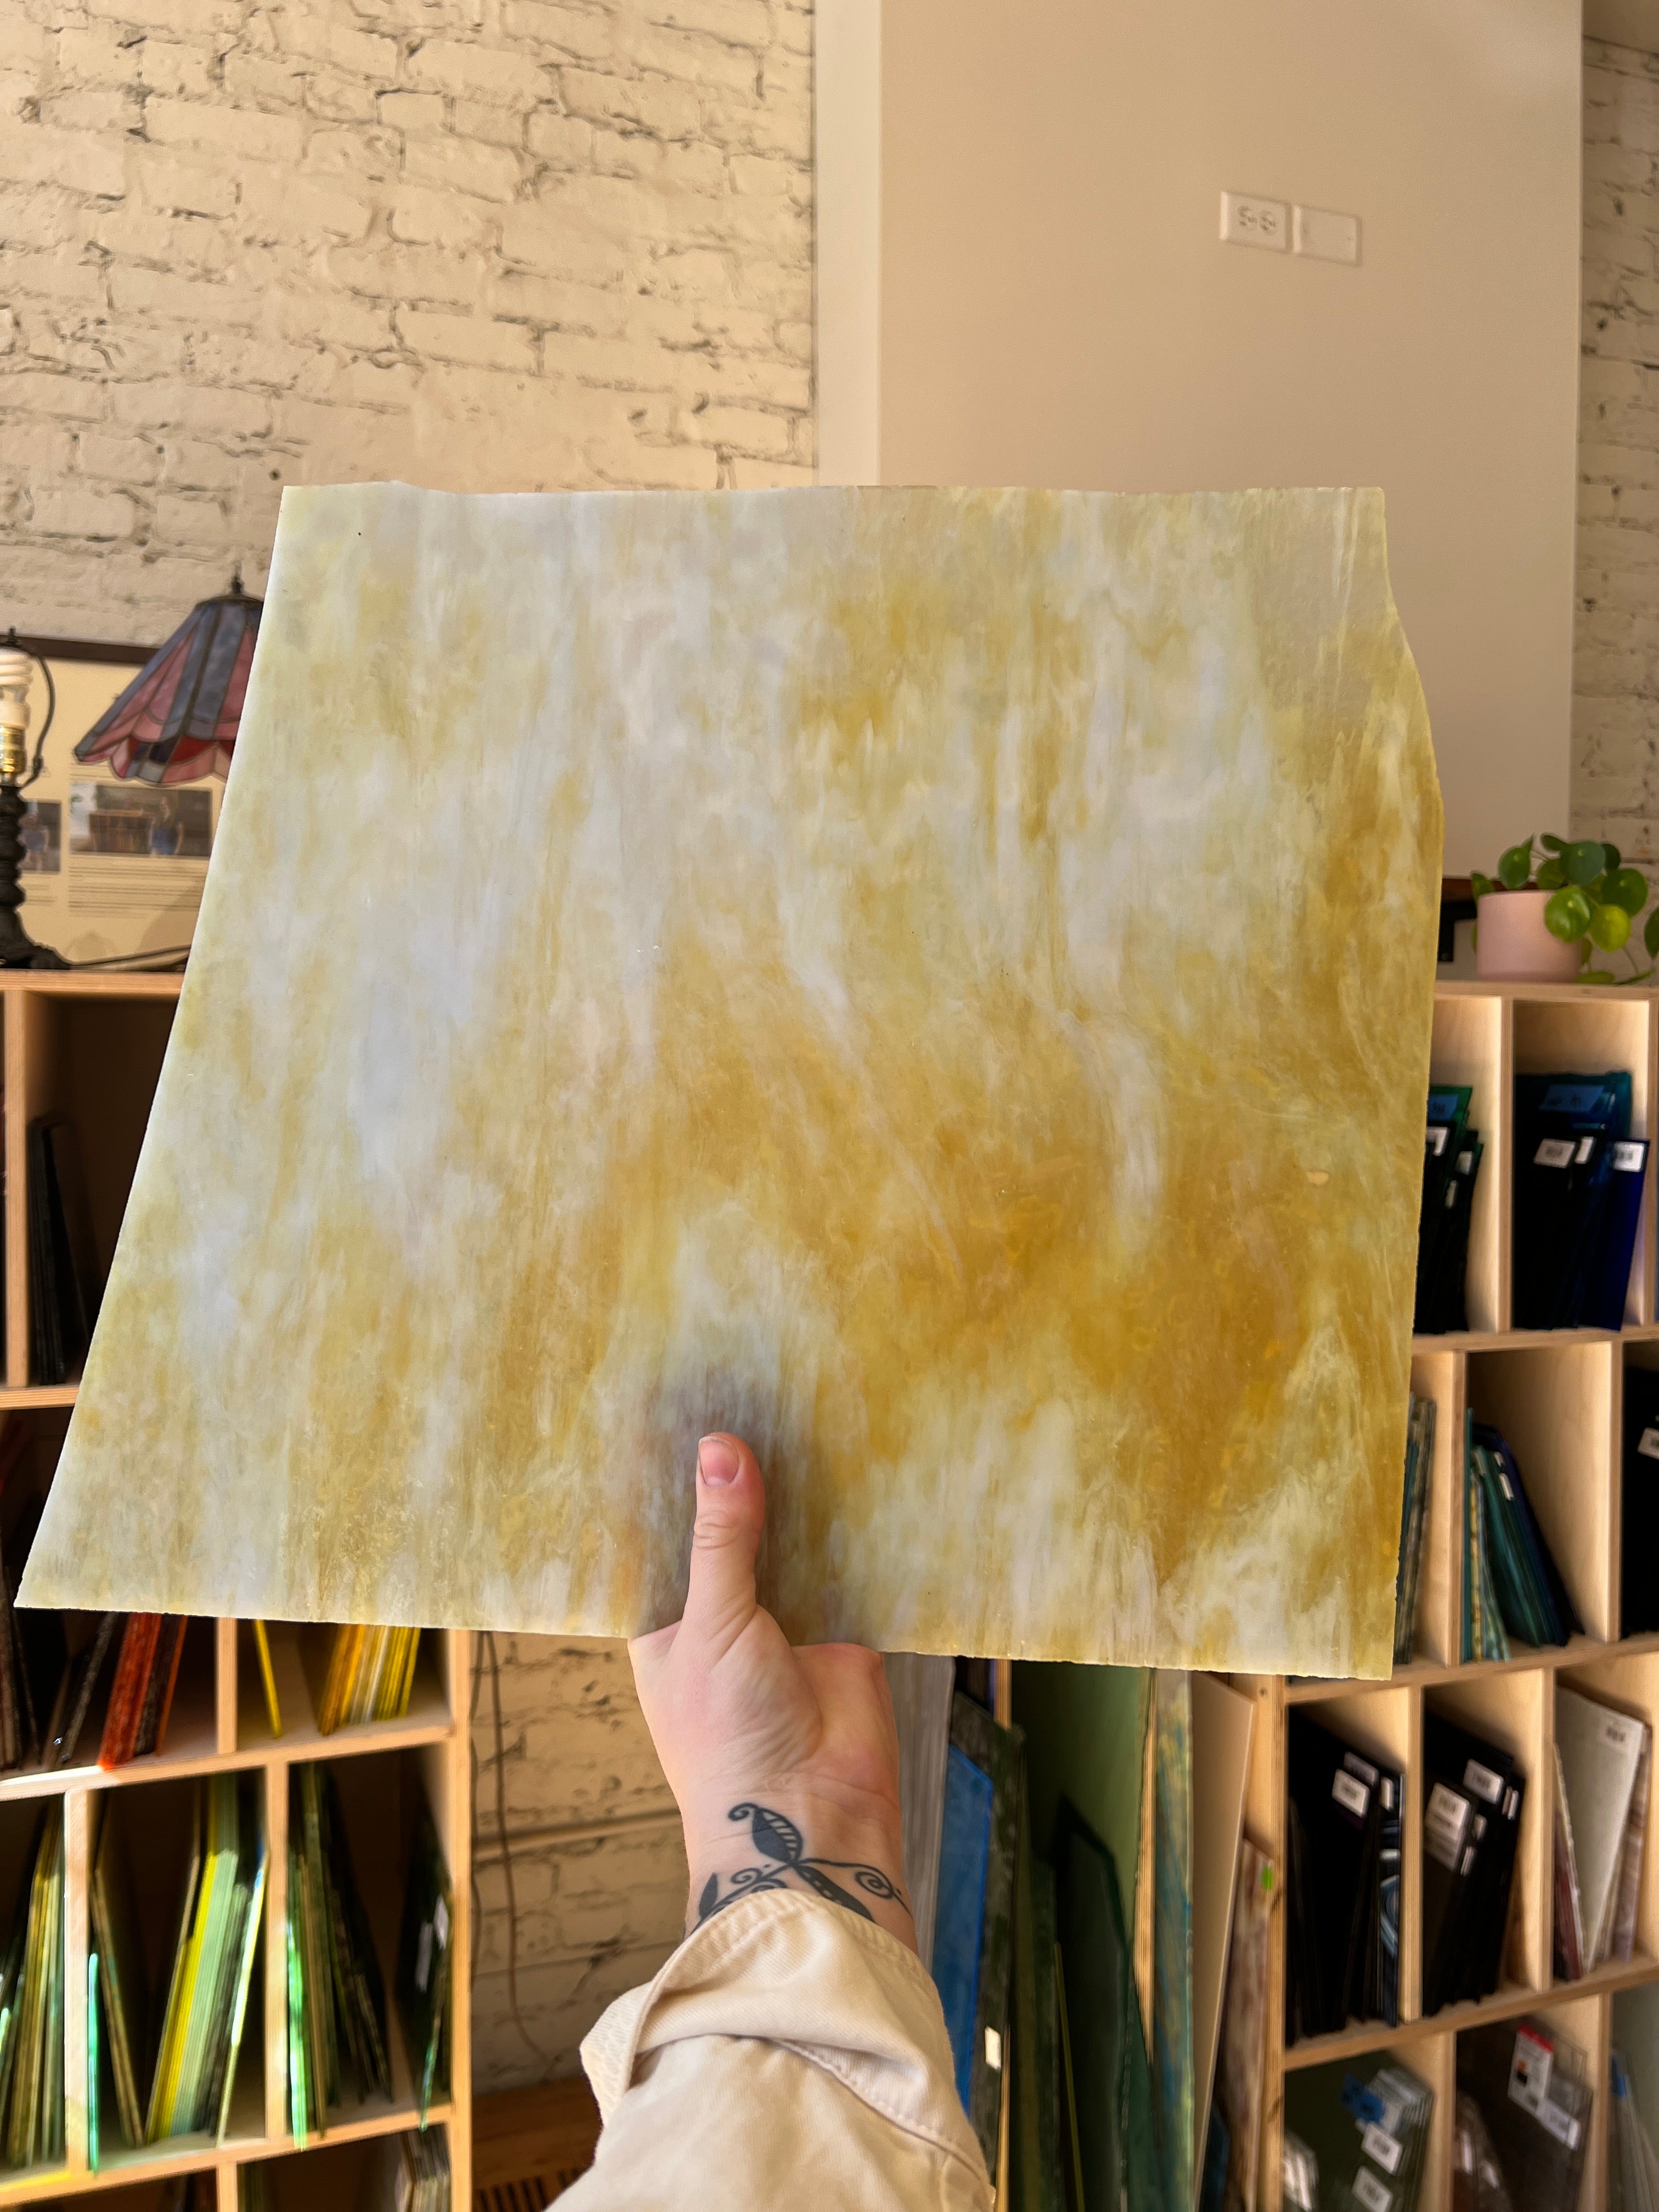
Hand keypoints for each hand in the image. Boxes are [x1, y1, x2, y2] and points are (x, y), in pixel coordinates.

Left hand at [629, 1433, 915, 1950]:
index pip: (665, 1536)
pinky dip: (854, 1526)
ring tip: (801, 1403)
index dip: (673, 1482)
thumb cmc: (730, 1740)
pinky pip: (848, 1563)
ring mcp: (786, 1621)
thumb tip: (720, 1448)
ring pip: (791, 1540)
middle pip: (732, 1529)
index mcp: (667, 1622)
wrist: (811, 1818)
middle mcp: (724, 1615)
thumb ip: (722, 1538)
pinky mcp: (843, 1628)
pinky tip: (855, 1462)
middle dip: (741, 1477)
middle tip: (748, 1385)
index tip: (677, 1407)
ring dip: (798, 1493)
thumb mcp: (713, 1626)